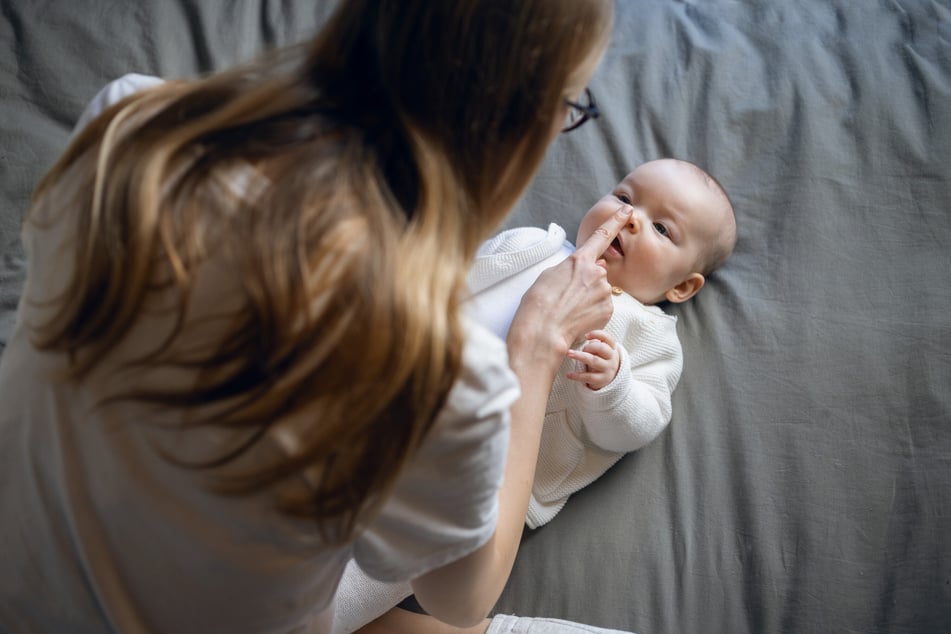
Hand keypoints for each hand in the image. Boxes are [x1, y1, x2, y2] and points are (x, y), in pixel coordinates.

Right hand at [508, 206, 632, 373]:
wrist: (542, 331)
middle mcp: (596, 273)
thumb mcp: (550, 275)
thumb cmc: (539, 303)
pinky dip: (593, 313)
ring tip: (570, 310)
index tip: (628, 211)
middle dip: (587, 283)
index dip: (616, 221)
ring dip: (589, 299)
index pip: (602, 236)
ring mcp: (604, 292)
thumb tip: (597, 268)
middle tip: (567, 297)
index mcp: (580, 260)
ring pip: (600, 292)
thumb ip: (574, 267)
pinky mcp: (608, 310)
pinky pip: (603, 308)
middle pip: (597, 274)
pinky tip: (578, 318)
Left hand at [566, 330, 619, 389]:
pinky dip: (577, 375)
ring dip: (580, 356)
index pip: (608, 338)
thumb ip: (593, 343)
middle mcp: (612, 358)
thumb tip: (580, 336)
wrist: (607, 378)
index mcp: (612, 348)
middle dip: (588, 346)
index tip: (585, 336)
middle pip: (601, 348)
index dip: (597, 334)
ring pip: (594, 361)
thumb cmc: (599, 359)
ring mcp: (608, 369)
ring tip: (569, 353)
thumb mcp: (599, 351)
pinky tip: (569, 374)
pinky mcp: (602, 380)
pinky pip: (589, 377)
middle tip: (579, 348)